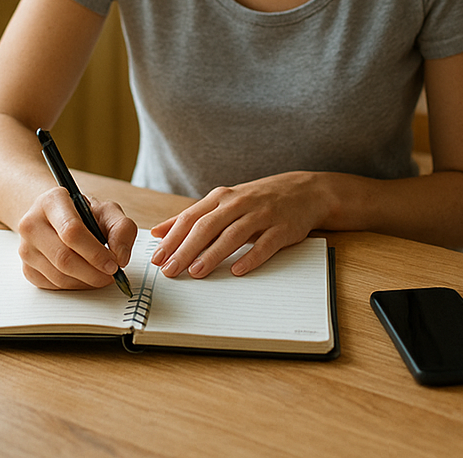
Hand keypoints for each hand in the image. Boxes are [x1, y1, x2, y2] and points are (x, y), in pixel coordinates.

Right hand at [15, 186, 136, 290]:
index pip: (71, 231)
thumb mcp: (107, 210)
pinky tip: (87, 278)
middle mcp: (32, 224)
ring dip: (86, 281)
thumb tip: (120, 257)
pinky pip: (52, 285)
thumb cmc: (82, 213)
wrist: (54, 217)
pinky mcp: (26, 268)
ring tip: (103, 276)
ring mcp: (25, 248)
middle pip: (63, 257)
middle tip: (112, 275)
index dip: (95, 252)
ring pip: (58, 275)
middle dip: (93, 272)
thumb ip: (122, 228)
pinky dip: (75, 286)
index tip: (114, 264)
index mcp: (51, 201)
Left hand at [149, 171, 331, 278]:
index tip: (157, 258)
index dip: (173, 238)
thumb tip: (158, 232)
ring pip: (234, 234)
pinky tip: (237, 270)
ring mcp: (263, 215)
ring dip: (213, 254)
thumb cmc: (259, 199)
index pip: (192, 218)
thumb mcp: (224, 201)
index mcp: (222, 197)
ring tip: (196, 272)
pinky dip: (251, 257)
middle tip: (171, 270)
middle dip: (186, 249)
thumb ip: (192, 217)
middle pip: (208, 226)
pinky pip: (265, 243)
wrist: (305, 191)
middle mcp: (240, 203)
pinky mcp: (283, 228)